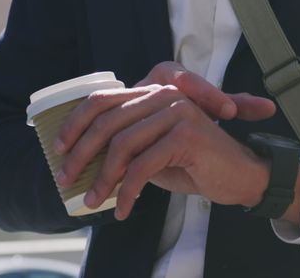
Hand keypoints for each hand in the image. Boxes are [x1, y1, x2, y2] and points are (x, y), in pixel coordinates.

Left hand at [53, 62, 277, 218]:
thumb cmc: (194, 164)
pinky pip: (143, 167)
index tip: (59, 150)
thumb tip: (79, 159)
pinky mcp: (186, 134)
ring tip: (93, 201)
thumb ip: (124, 145)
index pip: (102, 99)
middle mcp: (164, 94)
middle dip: (81, 156)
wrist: (240, 175)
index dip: (75, 124)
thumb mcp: (152, 151)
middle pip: (106, 122)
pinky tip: (123, 208)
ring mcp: (177, 111)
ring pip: (122, 146)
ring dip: (102, 180)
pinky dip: (127, 192)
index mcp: (153, 91)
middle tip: (67, 182)